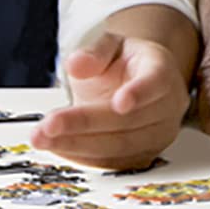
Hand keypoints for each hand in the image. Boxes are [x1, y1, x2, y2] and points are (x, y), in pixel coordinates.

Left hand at [33, 29, 190, 169]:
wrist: (135, 84)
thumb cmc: (124, 64)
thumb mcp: (110, 46)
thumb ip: (94, 52)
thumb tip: (76, 64)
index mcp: (161, 71)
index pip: (155, 83)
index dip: (139, 93)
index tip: (119, 103)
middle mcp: (167, 107)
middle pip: (128, 122)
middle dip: (85, 124)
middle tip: (49, 124)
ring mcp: (158, 135)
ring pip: (119, 146)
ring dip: (77, 144)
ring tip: (42, 138)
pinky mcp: (143, 156)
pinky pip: (112, 162)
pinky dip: (81, 156)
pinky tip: (56, 146)